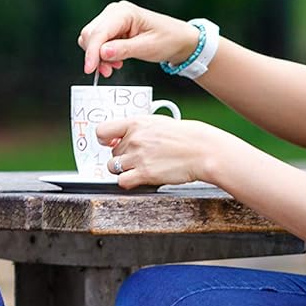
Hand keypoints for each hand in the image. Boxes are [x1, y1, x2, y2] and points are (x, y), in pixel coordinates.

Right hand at [78, 1, 196, 77]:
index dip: (92, 52)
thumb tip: (102, 53)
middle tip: (108, 71)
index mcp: (125, 12)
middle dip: (94, 56)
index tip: (90, 70)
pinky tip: (115, 61)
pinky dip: (101, 54)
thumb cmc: (168, 39)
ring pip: (90, 39)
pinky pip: (97, 42)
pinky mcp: (112, 28)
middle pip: (90, 34)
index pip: (99, 32)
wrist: (178, 39)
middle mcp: (115, 12)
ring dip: (97, 56)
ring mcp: (112, 19)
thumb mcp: (148, 47)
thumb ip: (124, 49)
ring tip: (114, 67)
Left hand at [98, 117, 226, 188]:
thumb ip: (140, 130)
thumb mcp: (159, 123)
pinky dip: (128, 182)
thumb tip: (124, 137)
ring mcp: (138, 157)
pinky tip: (139, 178)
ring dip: (123, 170)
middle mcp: (134, 139)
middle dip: (123, 157)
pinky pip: (122, 181)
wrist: (202, 150)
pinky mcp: (144, 174)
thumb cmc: (186, 137)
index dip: (104, 139)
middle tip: (139, 158)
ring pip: (113, 167)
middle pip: (111, 153)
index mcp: (137, 123)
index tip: (109, 143)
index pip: (103, 131)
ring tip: (139, 168)